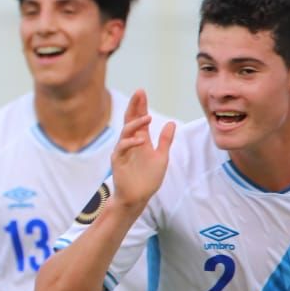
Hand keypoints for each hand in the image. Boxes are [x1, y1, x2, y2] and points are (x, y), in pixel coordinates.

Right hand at [110, 89, 174, 210]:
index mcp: (141, 140)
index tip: (142, 92)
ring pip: (126, 131)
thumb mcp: (162, 157)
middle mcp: (131, 142)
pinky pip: (122, 148)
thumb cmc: (148, 179)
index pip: (139, 119)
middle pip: (130, 119)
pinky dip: (130, 142)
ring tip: (147, 117)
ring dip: (136, 123)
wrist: (138, 197)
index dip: (141, 106)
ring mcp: (123, 150)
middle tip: (139, 92)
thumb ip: (165, 141)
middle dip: (134, 106)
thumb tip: (172, 123)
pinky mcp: (118, 161)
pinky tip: (140, 139)